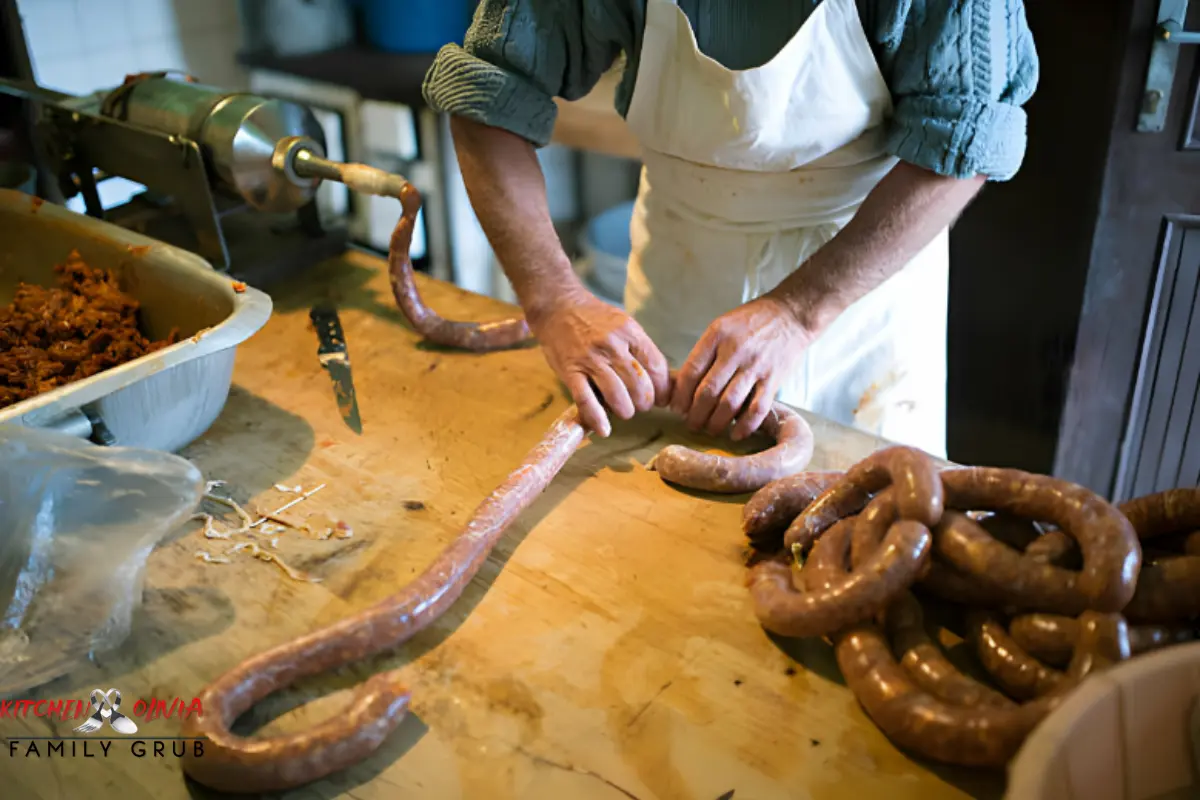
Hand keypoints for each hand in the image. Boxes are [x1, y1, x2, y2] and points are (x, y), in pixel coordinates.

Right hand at [529, 289, 669, 436]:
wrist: (558, 306)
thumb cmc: (594, 318)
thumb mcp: (623, 324)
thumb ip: (639, 348)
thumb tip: (660, 379)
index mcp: (630, 332)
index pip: (656, 366)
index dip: (662, 388)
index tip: (661, 397)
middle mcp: (612, 345)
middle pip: (639, 384)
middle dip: (645, 402)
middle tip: (641, 405)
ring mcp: (590, 359)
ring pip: (617, 395)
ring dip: (625, 410)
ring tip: (625, 410)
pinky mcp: (570, 371)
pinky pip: (586, 400)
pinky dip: (596, 418)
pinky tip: (603, 429)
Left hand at [671, 296, 813, 440]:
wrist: (790, 314)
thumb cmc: (751, 321)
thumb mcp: (722, 326)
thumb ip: (705, 352)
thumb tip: (684, 384)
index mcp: (717, 335)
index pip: (691, 371)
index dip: (680, 395)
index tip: (676, 407)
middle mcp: (735, 351)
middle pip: (707, 391)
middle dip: (695, 414)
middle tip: (690, 423)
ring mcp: (755, 366)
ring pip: (729, 403)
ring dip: (716, 422)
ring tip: (709, 430)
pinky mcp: (773, 379)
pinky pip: (757, 408)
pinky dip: (745, 426)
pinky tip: (736, 434)